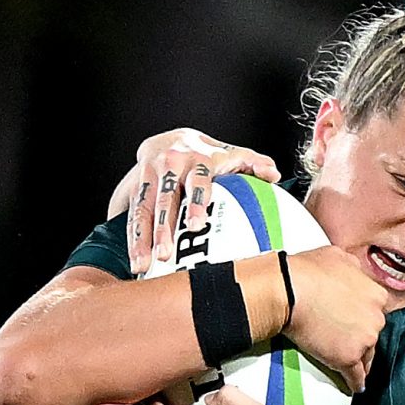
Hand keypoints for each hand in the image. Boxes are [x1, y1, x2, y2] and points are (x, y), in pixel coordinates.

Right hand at [111, 128, 282, 275]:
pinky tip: (136, 263)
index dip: (195, 201)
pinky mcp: (134, 190)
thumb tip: (272, 175)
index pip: (196, 180)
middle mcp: (168, 166)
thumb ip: (253, 163)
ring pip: (142, 210)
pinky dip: (133, 240)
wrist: (167, 139)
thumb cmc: (206, 154)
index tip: (197, 225)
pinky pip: (131, 216)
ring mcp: (148, 178)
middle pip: (164, 199)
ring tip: (142, 265)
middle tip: (165, 254)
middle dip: (162, 227)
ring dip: (141, 239)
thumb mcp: (230, 153)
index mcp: (196, 159)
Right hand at [270, 244, 385, 391]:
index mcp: (377, 294)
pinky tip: (354, 387)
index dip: (363, 318)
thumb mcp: (338, 256)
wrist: (289, 289)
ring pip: (366, 356)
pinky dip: (354, 382)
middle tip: (346, 341)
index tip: (356, 323)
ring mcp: (364, 340)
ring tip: (351, 367)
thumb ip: (353, 267)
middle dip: (361, 338)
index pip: (375, 312)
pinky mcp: (348, 358)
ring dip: (358, 360)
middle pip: (372, 334)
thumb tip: (354, 269)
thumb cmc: (307, 270)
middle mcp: (376, 318)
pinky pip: (355, 376)